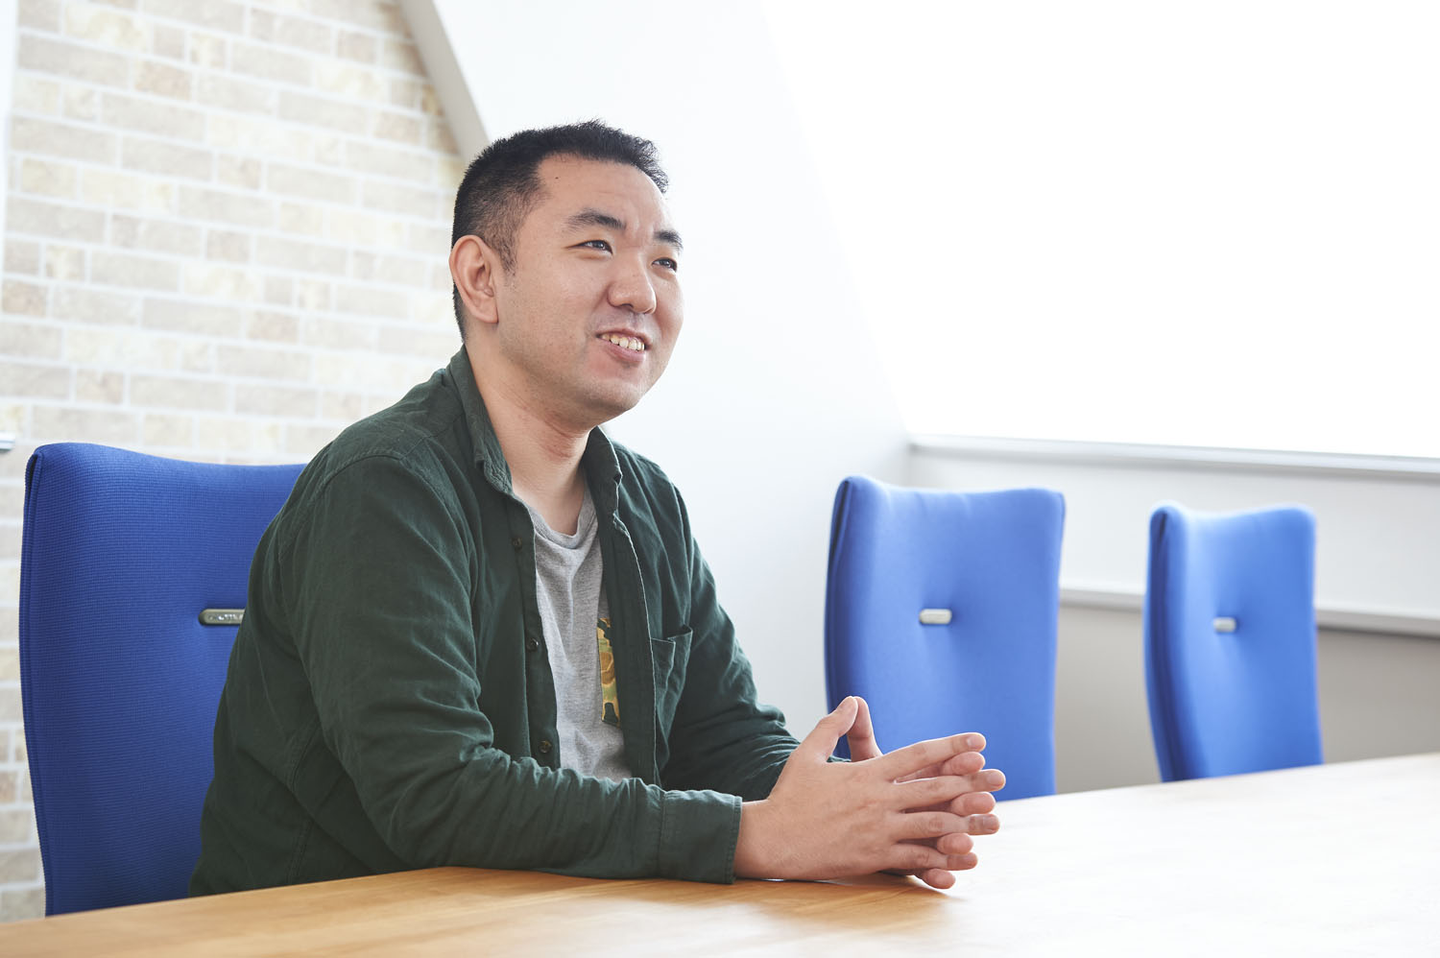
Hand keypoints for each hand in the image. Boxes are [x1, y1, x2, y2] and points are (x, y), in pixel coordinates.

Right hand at [733, 697, 1001, 888]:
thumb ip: (834, 726)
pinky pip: (915, 858)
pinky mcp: (873, 856)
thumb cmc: (789, 795)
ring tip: (990, 819)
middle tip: (997, 779)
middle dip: (968, 783)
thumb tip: (853, 699)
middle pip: (931, 788)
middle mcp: (876, 800)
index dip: (950, 747)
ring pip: (930, 825)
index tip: (977, 742)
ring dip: (963, 822)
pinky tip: (961, 858)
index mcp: (865, 773)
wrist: (773, 837)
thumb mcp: (808, 753)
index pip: (916, 755)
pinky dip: (941, 858)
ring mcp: (877, 830)